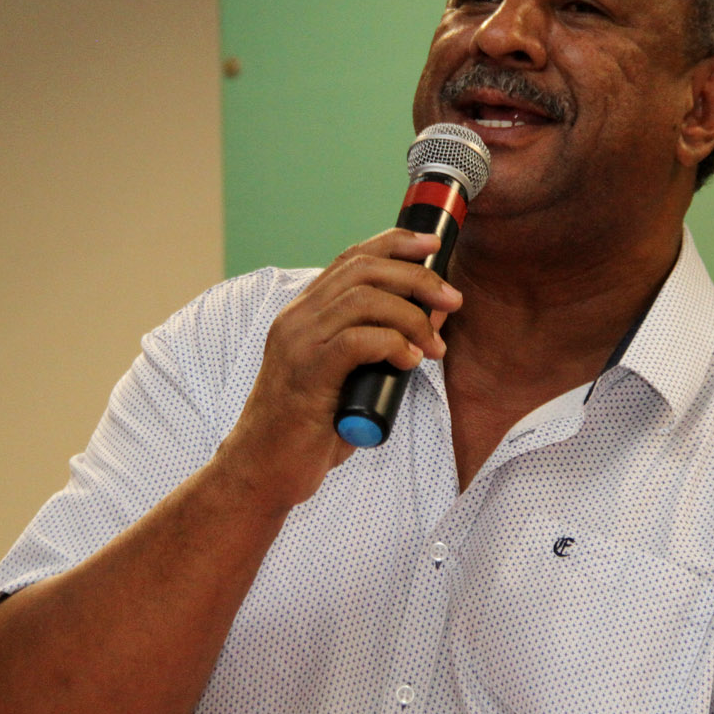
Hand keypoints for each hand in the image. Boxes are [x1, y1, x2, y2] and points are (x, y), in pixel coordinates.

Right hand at [216, 229, 462, 510]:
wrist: (262, 469)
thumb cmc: (309, 427)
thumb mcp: (345, 375)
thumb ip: (375, 346)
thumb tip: (430, 321)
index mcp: (304, 312)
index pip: (351, 258)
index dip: (396, 244)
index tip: (433, 246)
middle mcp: (297, 318)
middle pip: (364, 270)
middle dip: (417, 278)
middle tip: (452, 300)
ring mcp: (298, 343)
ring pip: (364, 299)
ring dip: (412, 316)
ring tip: (434, 346)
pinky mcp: (306, 373)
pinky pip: (357, 341)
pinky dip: (392, 344)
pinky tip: (409, 361)